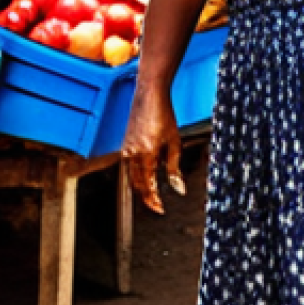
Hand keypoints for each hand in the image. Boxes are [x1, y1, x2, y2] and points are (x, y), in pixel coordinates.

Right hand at [121, 85, 184, 214]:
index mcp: (146, 152)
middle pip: (136, 184)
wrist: (149, 95)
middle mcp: (132, 152)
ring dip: (141, 188)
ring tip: (152, 195)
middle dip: (146, 197)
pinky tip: (146, 177)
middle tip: (157, 206)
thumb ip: (174, 167)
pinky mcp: (124, 144)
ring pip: (131, 176)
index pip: (147, 185)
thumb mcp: (174, 141)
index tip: (160, 209)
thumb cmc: (164, 115)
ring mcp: (126, 148)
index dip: (153, 200)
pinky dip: (137, 175)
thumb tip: (179, 189)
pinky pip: (129, 166)